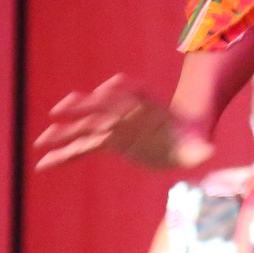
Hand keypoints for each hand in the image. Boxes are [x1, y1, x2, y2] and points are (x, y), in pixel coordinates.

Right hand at [34, 74, 214, 172]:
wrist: (182, 137)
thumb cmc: (191, 141)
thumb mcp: (199, 147)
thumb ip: (202, 150)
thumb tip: (211, 153)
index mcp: (148, 109)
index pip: (132, 93)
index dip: (119, 89)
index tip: (107, 88)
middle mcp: (127, 114)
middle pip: (100, 107)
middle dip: (81, 107)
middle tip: (61, 109)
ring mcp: (114, 127)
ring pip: (85, 128)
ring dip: (65, 133)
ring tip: (42, 140)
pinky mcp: (108, 142)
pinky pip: (82, 149)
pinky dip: (64, 156)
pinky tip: (44, 164)